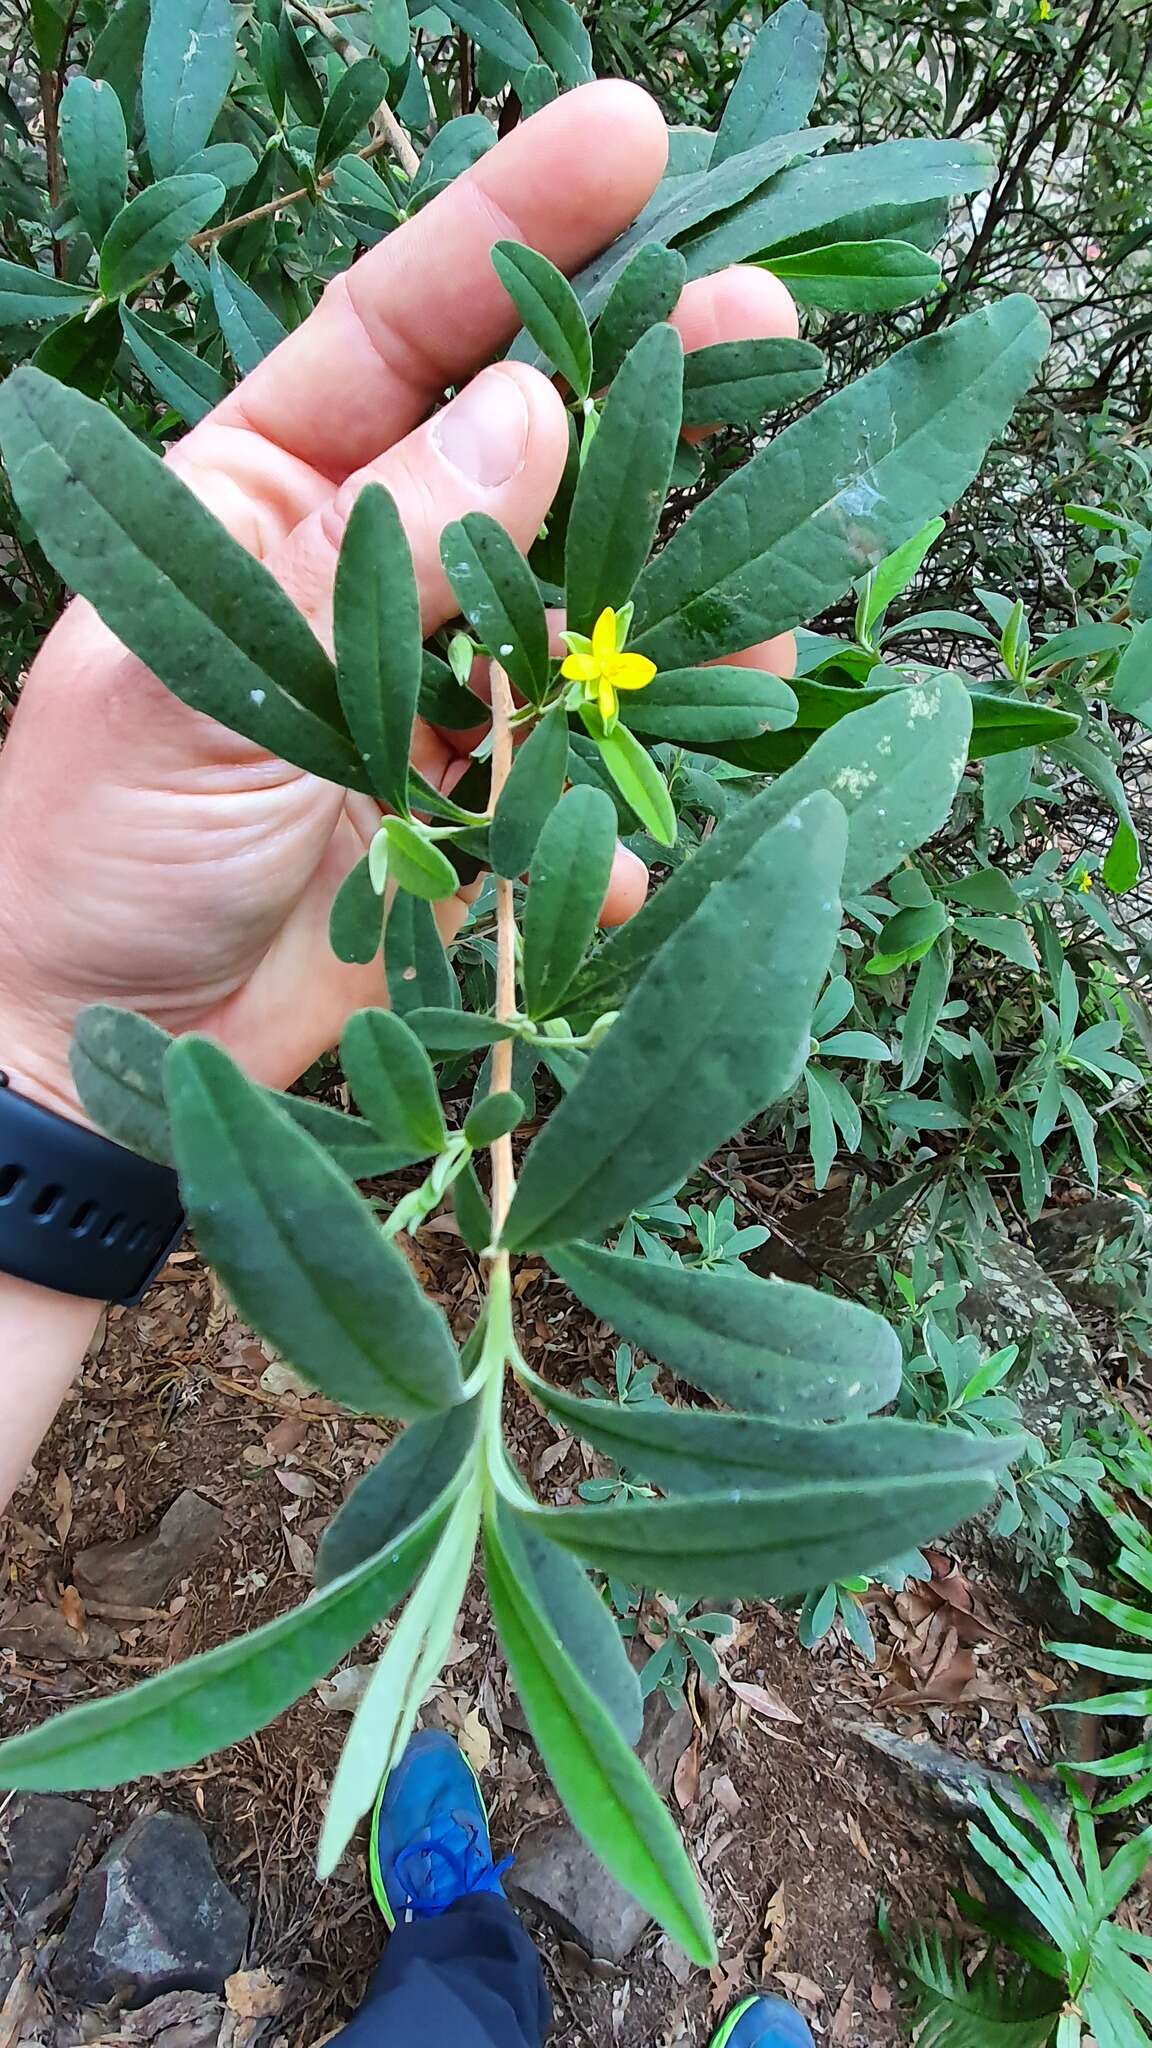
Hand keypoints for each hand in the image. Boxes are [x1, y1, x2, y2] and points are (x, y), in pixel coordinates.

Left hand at [0, 82, 797, 1123]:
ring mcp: (444, 696)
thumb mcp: (194, 682)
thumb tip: (531, 412)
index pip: (401, 329)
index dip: (513, 230)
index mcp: (268, 500)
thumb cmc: (93, 849)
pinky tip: (627, 843)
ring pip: (592, 614)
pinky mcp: (490, 817)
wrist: (105, 1049)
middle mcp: (374, 578)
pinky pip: (590, 782)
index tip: (634, 143)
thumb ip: (358, 559)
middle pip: (533, 450)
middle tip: (769, 315)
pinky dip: (627, 805)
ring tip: (779, 585)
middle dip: (647, 382)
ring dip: (683, 602)